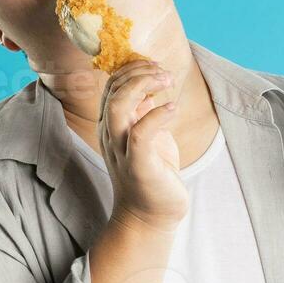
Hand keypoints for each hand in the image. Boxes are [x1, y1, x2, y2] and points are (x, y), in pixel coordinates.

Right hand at [101, 59, 185, 232]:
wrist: (151, 215)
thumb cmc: (152, 174)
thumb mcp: (147, 137)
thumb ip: (144, 114)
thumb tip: (150, 89)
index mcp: (111, 125)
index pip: (112, 85)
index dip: (133, 69)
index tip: (156, 66)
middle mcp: (111, 135)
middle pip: (113, 90)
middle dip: (139, 72)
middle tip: (164, 72)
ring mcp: (121, 149)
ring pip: (118, 106)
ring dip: (143, 85)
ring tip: (167, 81)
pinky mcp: (138, 164)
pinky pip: (140, 133)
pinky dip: (156, 115)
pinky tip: (173, 108)